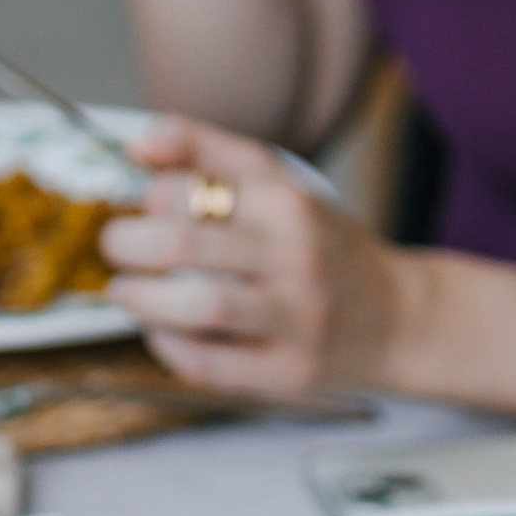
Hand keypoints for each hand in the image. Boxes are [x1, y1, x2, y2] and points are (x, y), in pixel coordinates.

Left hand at [99, 116, 410, 396]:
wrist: (400, 320)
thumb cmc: (325, 250)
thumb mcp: (282, 184)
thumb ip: (208, 151)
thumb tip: (139, 142)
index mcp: (291, 205)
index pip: (192, 188)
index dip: (147, 197)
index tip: (140, 207)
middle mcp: (298, 259)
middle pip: (186, 245)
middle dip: (128, 244)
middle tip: (115, 247)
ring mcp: (296, 320)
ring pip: (200, 306)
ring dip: (142, 298)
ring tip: (125, 291)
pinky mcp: (289, 372)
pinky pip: (209, 364)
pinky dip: (169, 346)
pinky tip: (161, 330)